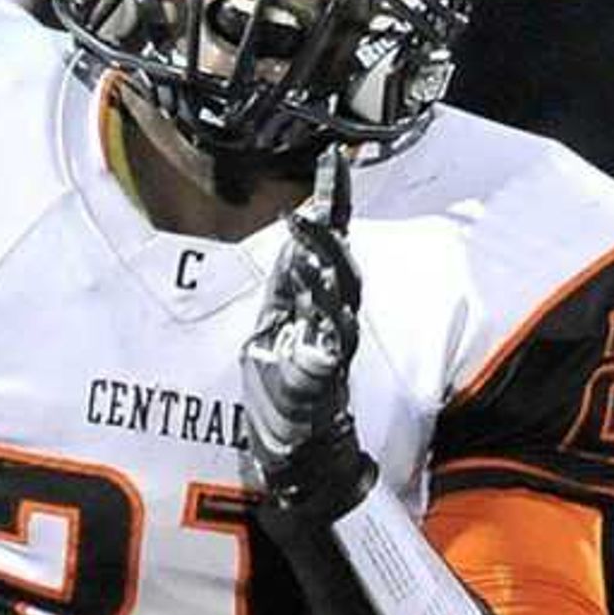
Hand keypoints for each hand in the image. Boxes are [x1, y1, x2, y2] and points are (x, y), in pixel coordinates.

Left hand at [241, 145, 372, 519]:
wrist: (297, 451)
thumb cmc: (283, 396)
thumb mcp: (271, 330)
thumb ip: (284, 291)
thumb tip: (292, 245)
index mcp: (317, 306)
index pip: (330, 246)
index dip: (334, 203)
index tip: (333, 162)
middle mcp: (333, 321)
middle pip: (342, 263)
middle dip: (329, 227)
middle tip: (314, 197)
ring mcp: (333, 347)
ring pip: (342, 294)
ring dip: (327, 261)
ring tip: (309, 233)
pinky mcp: (326, 375)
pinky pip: (332, 337)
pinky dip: (324, 311)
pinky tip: (312, 287)